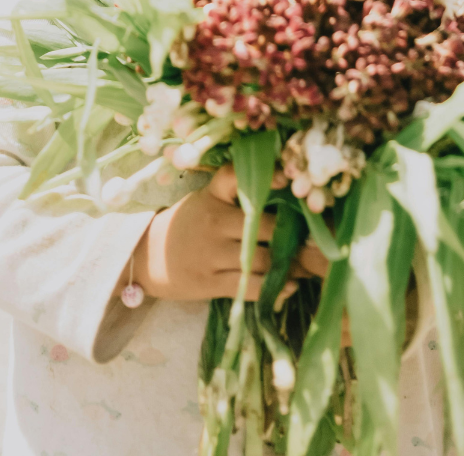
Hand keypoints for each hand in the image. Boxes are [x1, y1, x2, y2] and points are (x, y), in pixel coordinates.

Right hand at [123, 164, 329, 301]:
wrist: (147, 257)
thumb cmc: (188, 224)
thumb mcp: (206, 200)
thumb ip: (236, 195)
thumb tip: (287, 193)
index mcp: (212, 196)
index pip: (235, 177)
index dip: (265, 177)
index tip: (288, 180)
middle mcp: (213, 221)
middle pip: (264, 225)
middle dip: (292, 232)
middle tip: (316, 237)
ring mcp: (212, 253)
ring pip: (262, 258)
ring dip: (290, 263)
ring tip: (309, 263)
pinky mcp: (211, 282)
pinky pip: (252, 286)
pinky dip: (275, 287)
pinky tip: (289, 284)